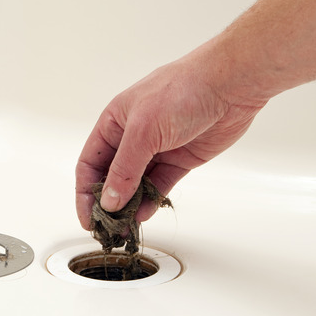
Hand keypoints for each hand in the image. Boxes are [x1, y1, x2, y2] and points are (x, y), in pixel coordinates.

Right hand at [75, 51, 267, 229]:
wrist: (230, 86)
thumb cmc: (184, 91)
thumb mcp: (144, 130)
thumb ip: (124, 169)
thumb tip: (109, 200)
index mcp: (115, 122)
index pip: (90, 163)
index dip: (85, 192)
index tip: (86, 217)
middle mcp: (133, 136)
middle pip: (111, 177)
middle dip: (107, 204)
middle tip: (107, 229)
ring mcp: (157, 149)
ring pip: (136, 185)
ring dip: (129, 207)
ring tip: (125, 228)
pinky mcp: (180, 159)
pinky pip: (159, 185)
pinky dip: (151, 201)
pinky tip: (144, 214)